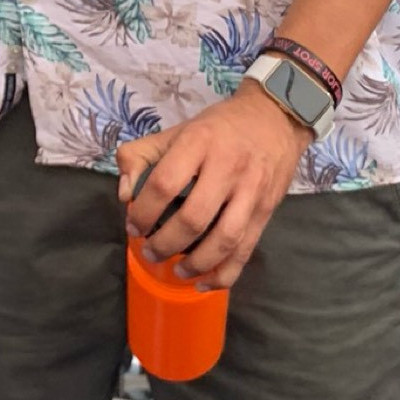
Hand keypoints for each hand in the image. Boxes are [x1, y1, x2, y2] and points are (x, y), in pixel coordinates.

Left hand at [117, 85, 312, 290]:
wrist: (275, 118)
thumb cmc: (219, 127)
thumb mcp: (177, 130)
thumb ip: (141, 155)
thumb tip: (124, 194)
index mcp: (199, 142)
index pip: (165, 184)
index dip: (143, 211)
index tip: (133, 225)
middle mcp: (228, 167)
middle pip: (194, 218)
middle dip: (165, 243)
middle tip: (149, 251)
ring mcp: (252, 192)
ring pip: (224, 240)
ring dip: (196, 263)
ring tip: (176, 270)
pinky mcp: (267, 210)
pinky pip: (246, 250)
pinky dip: (224, 274)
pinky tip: (204, 282)